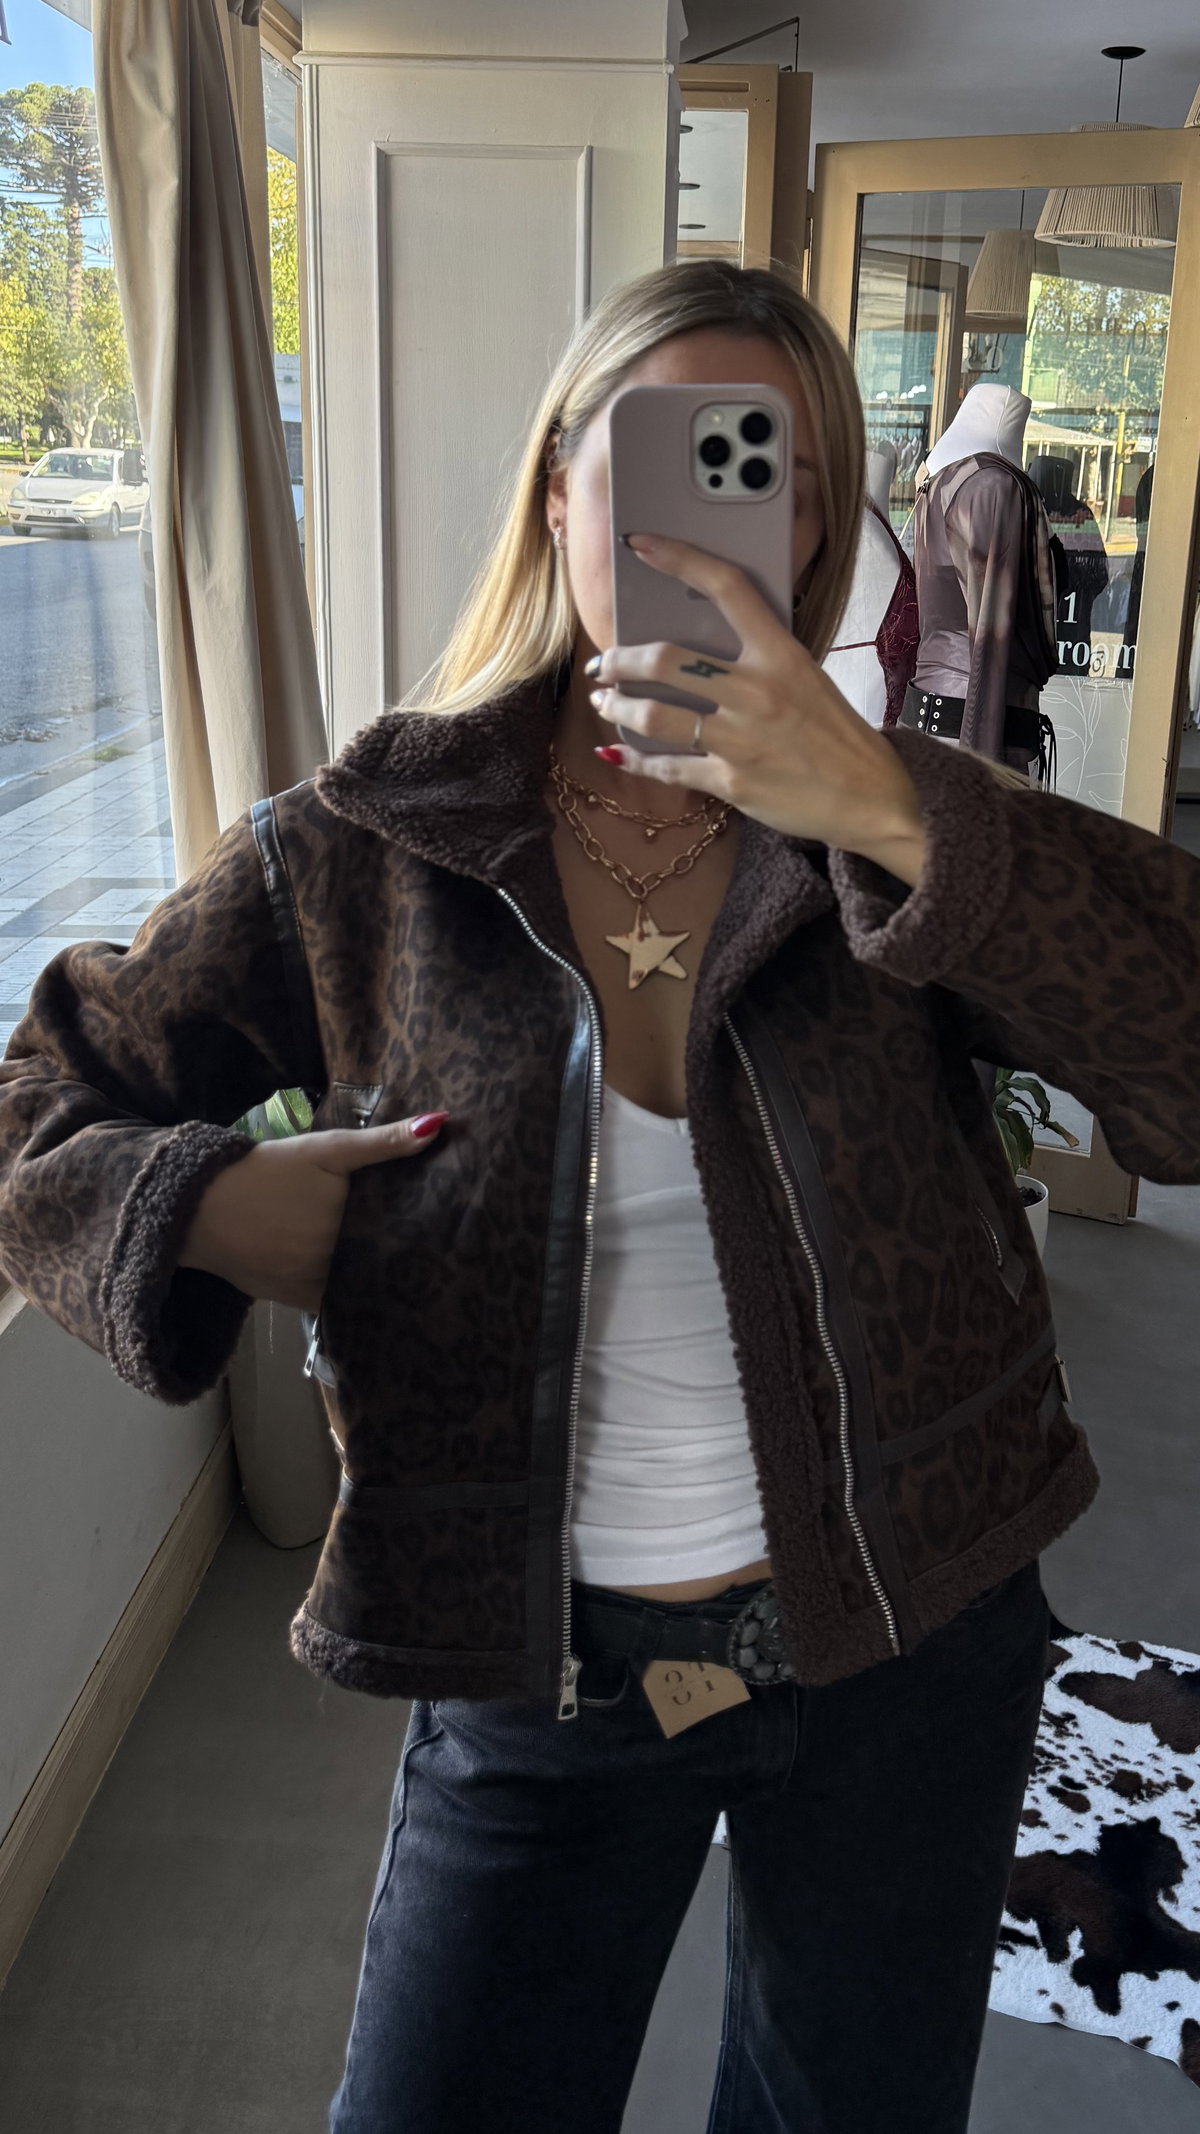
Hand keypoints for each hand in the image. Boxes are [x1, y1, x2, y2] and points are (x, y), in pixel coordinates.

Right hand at [177, 1111, 447, 1314]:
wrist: (199, 1206)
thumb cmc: (268, 1172)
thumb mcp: (327, 1150)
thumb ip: (383, 1143)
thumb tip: (441, 1123)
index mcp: (350, 1234)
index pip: (405, 1243)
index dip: (430, 1238)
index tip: (453, 1228)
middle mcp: (336, 1270)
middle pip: (385, 1266)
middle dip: (409, 1258)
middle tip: (443, 1245)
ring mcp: (314, 1291)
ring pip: (362, 1287)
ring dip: (380, 1278)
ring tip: (415, 1265)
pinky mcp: (294, 1302)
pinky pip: (335, 1301)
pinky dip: (350, 1291)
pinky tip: (367, 1277)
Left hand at [591, 534, 926, 886]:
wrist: (870, 796)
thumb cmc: (835, 734)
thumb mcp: (806, 678)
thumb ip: (759, 659)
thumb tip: (697, 651)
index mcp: (781, 654)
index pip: (727, 587)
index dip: (677, 558)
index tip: (640, 543)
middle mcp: (758, 691)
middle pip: (666, 659)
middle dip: (620, 660)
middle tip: (604, 665)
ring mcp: (742, 739)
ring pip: (654, 715)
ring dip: (616, 708)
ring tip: (605, 705)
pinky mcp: (732, 783)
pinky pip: (666, 767)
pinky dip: (634, 760)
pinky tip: (617, 754)